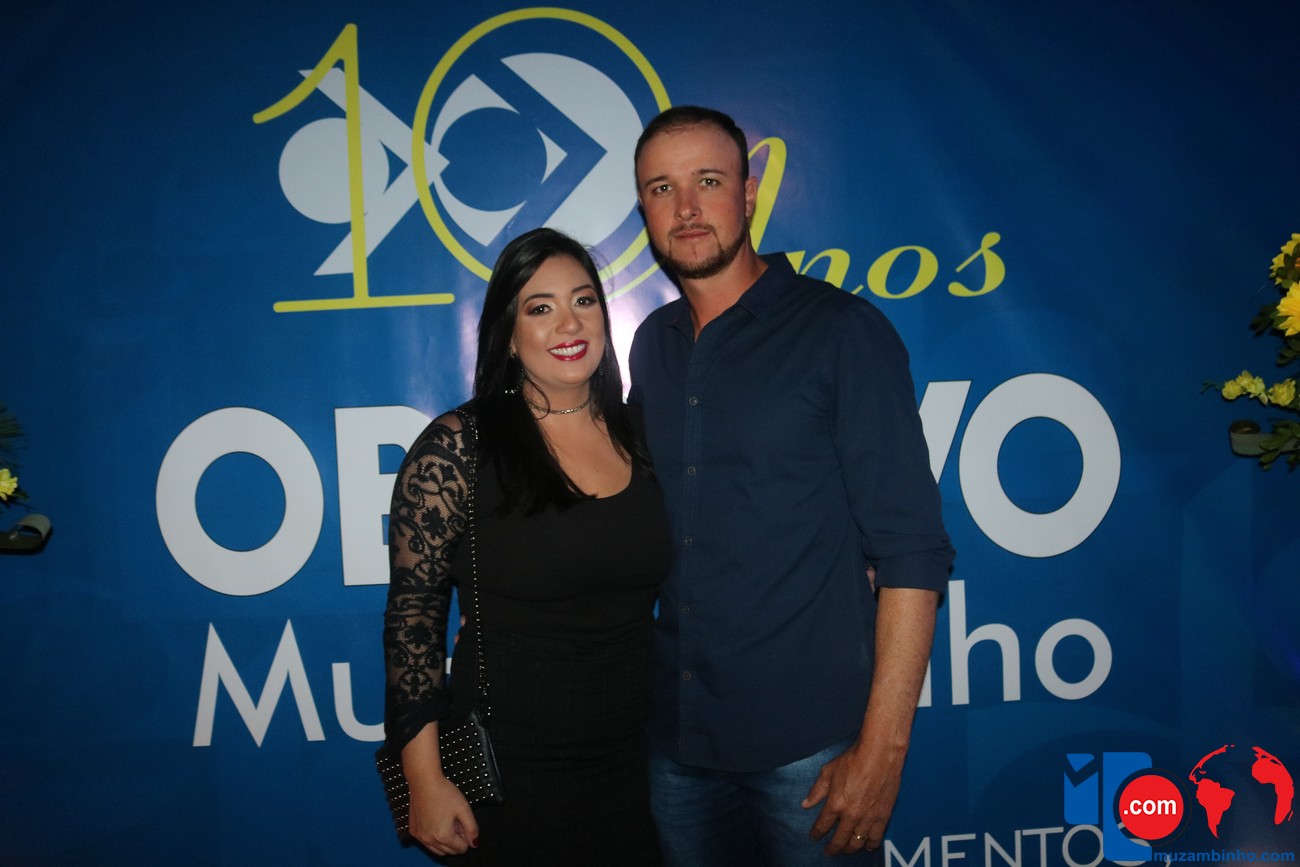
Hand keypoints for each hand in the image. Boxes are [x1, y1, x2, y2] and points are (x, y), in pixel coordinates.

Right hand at [407, 774, 478, 856]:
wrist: (424, 781)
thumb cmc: (443, 792)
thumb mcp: (464, 808)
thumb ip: (472, 828)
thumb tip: (474, 843)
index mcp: (443, 836)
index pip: (461, 848)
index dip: (465, 836)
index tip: (462, 822)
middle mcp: (429, 840)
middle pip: (449, 851)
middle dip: (455, 840)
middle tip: (455, 821)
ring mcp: (419, 836)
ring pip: (437, 850)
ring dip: (444, 841)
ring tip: (446, 820)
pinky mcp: (413, 831)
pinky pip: (426, 842)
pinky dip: (433, 837)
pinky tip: (435, 820)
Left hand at [801, 739, 903, 855]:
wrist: (880, 754)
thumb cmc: (853, 759)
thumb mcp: (828, 772)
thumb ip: (816, 791)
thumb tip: (805, 804)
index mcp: (835, 804)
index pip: (822, 826)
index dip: (816, 834)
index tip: (814, 837)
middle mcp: (851, 815)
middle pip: (839, 840)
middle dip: (832, 848)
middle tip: (829, 851)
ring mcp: (868, 818)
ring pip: (857, 843)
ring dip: (850, 849)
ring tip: (845, 849)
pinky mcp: (883, 817)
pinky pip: (875, 838)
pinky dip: (870, 845)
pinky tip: (866, 847)